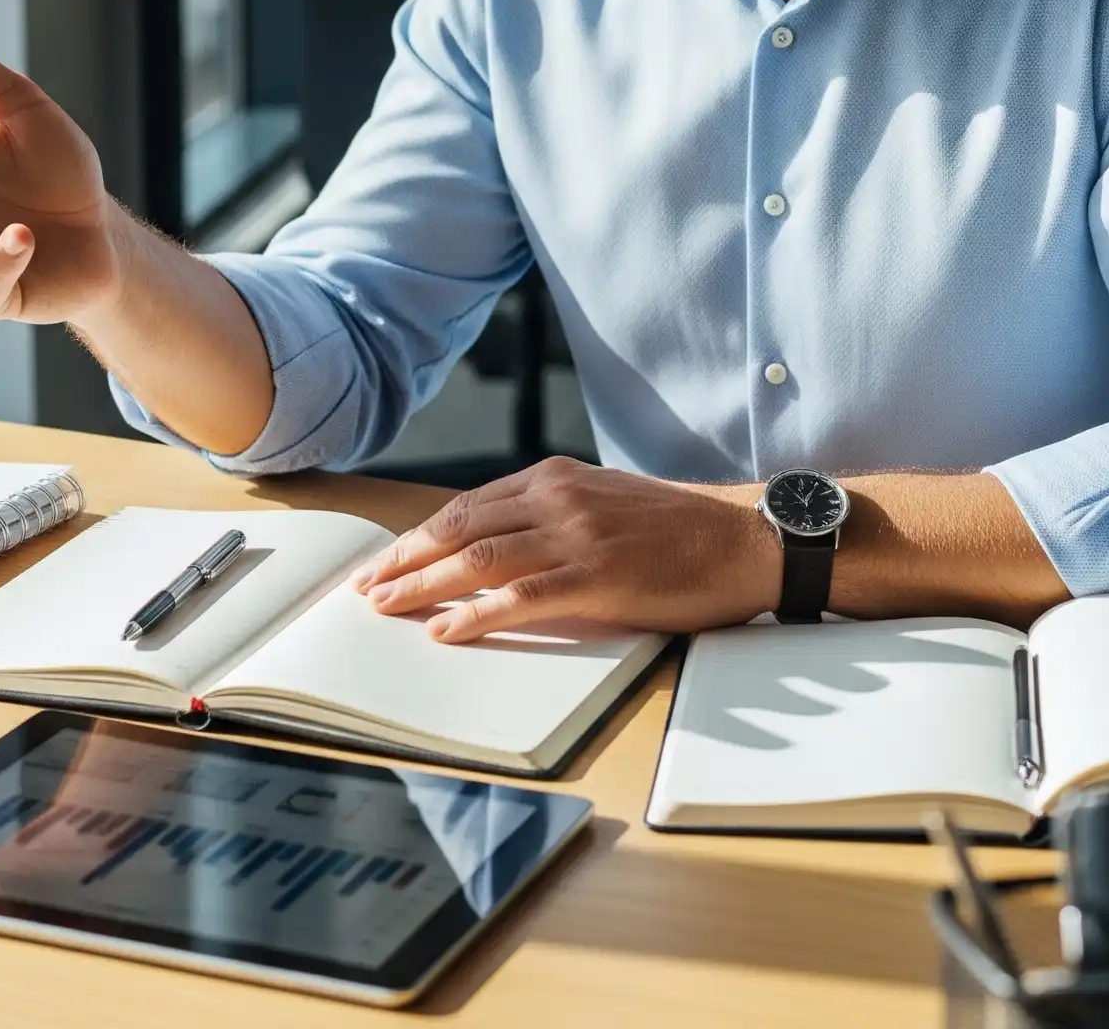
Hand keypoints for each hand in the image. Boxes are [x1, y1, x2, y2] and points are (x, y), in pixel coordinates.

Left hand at [348, 456, 780, 643]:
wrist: (742, 538)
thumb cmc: (676, 530)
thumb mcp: (603, 502)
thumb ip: (552, 513)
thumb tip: (497, 543)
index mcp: (555, 477)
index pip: (467, 505)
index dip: (419, 535)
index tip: (385, 559)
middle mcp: (556, 497)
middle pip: (459, 526)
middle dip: (406, 558)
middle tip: (366, 586)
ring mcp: (575, 535)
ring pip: (478, 558)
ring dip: (424, 585)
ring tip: (387, 607)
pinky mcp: (597, 576)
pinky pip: (521, 597)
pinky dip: (476, 615)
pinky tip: (446, 631)